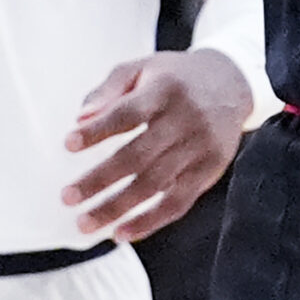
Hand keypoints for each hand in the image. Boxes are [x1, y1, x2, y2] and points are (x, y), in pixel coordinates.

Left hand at [62, 50, 250, 241]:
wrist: (232, 82)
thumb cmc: (176, 77)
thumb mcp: (143, 67)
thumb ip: (109, 88)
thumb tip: (81, 118)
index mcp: (166, 89)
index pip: (128, 112)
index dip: (98, 130)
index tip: (68, 144)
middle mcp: (187, 119)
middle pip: (139, 155)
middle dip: (99, 179)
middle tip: (67, 197)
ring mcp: (200, 148)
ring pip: (155, 184)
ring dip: (117, 207)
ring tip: (85, 223)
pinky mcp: (209, 171)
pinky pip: (177, 203)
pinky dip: (148, 222)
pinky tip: (121, 232)